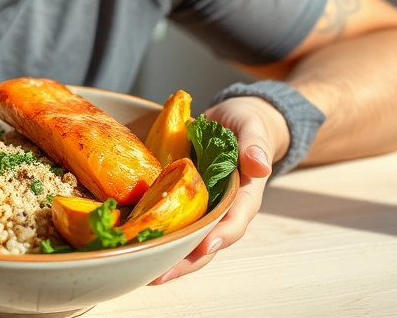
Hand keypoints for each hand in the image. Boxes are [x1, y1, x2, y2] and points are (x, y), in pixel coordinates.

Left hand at [150, 95, 289, 283]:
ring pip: (189, 241)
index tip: (204, 247)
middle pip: (208, 242)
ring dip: (169, 259)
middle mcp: (224, 208)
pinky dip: (158, 236)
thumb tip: (259, 165)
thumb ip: (256, 143)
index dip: (221, 235)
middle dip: (186, 262)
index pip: (235, 220)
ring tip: (144, 275)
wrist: (232, 120)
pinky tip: (136, 248)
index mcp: (245, 194)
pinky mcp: (185, 202)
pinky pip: (173, 224)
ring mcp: (204, 208)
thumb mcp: (252, 126)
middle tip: (159, 276)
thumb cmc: (245, 123)